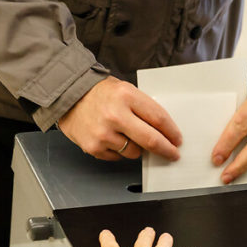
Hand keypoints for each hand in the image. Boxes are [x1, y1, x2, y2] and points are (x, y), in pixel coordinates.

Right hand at [58, 77, 182, 161]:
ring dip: (136, 148)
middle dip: (166, 150)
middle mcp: (115, 115)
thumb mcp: (125, 90)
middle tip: (172, 154)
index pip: (158, 118)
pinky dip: (118, 151)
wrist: (69, 97)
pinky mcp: (94, 147)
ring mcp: (103, 134)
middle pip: (151, 140)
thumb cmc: (99, 93)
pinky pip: (117, 157)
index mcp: (126, 96)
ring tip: (126, 135)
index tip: (177, 140)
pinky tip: (111, 138)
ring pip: (134, 152)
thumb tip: (164, 130)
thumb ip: (143, 107)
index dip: (172, 132)